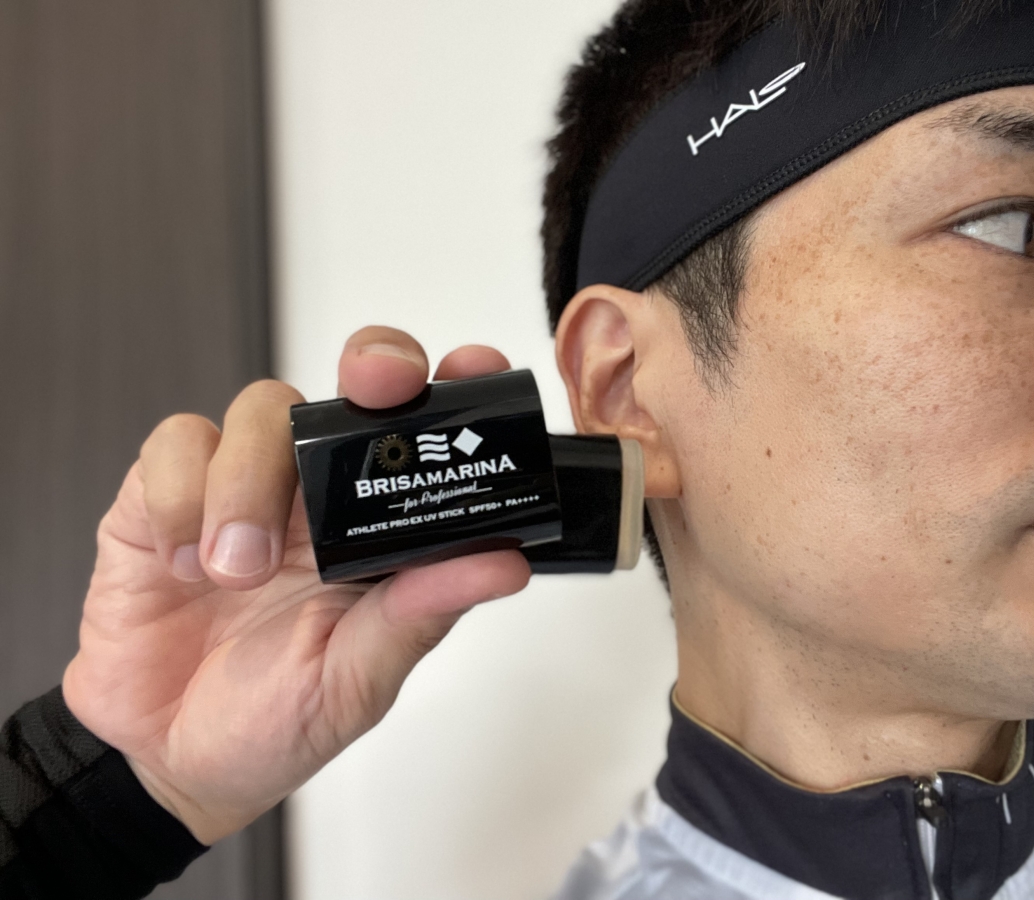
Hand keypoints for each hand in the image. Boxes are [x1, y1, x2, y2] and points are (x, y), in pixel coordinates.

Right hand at [62, 328, 530, 844]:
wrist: (172, 761)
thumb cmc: (282, 719)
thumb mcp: (362, 676)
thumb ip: (423, 612)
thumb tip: (505, 564)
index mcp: (379, 528)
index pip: (426, 433)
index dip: (455, 386)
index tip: (474, 370)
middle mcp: (318, 494)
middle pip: (351, 385)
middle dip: (373, 365)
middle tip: (375, 387)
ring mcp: (243, 487)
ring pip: (262, 407)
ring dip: (252, 477)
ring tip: (238, 572)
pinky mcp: (165, 498)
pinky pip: (175, 445)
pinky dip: (182, 496)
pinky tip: (186, 566)